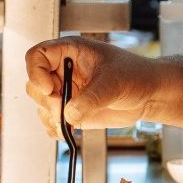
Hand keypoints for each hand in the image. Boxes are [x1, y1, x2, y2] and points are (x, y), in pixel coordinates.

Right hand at [24, 37, 158, 136]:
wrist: (148, 94)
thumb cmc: (135, 76)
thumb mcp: (114, 83)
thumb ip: (90, 98)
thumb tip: (68, 114)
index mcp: (71, 51)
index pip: (37, 56)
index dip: (36, 73)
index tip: (49, 89)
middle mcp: (64, 70)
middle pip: (34, 84)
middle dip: (47, 101)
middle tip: (64, 110)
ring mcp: (66, 91)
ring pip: (41, 105)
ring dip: (51, 117)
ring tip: (73, 121)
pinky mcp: (71, 110)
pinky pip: (51, 120)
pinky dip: (56, 128)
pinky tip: (70, 130)